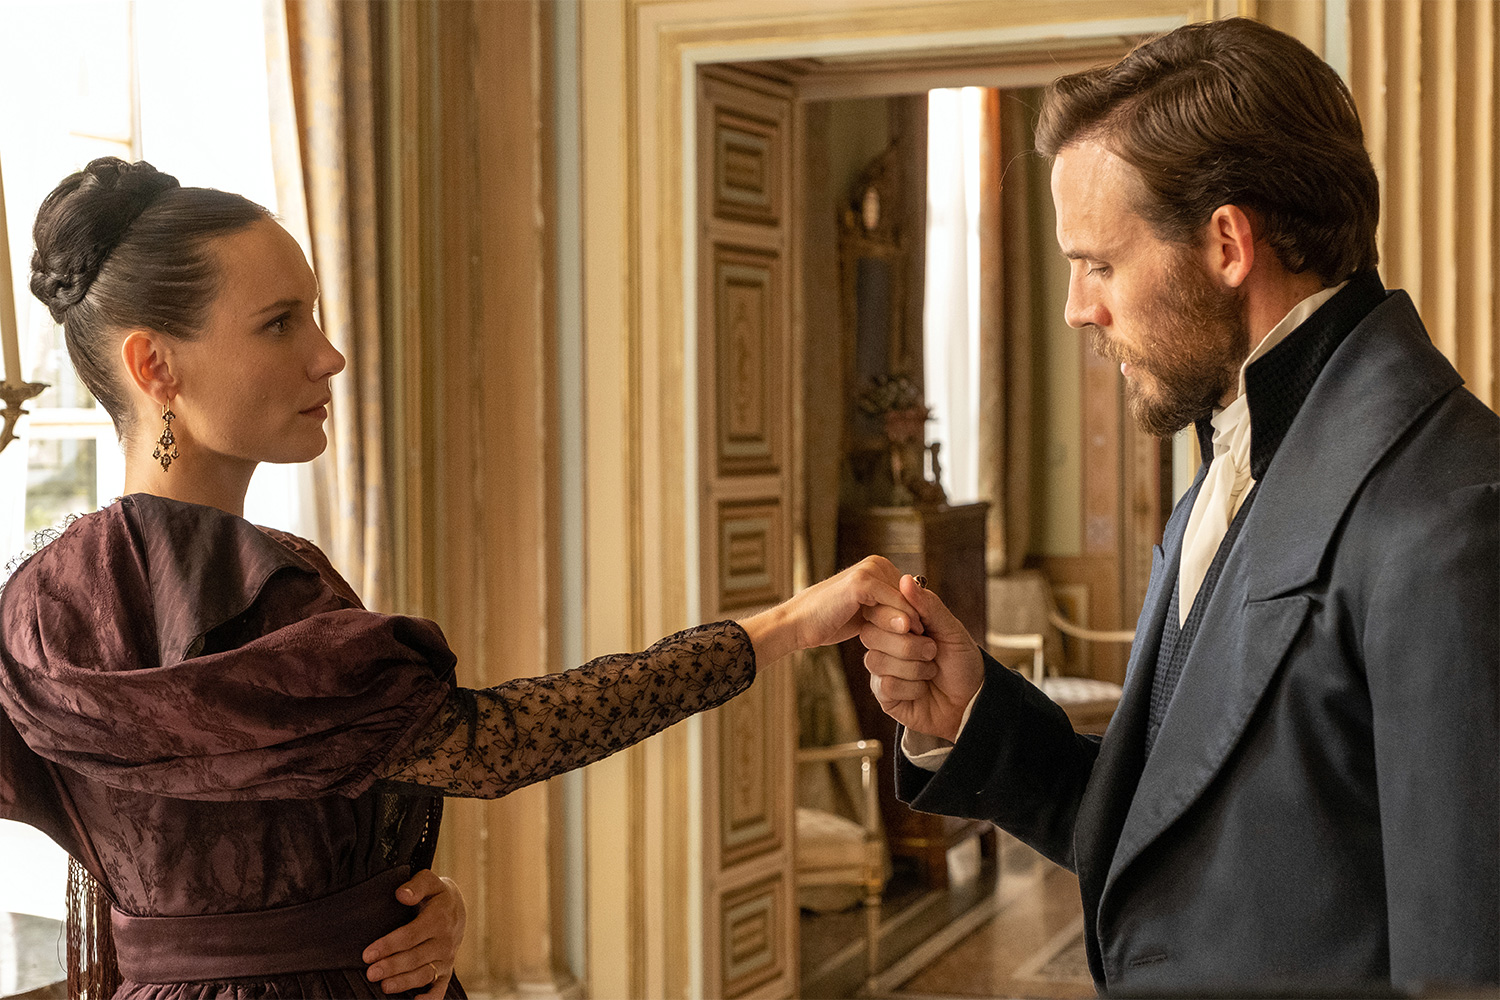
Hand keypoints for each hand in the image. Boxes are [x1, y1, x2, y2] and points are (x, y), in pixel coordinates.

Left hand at [363, 869, 465, 996]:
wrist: (457, 909)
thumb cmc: (435, 895)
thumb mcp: (429, 881)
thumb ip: (416, 885)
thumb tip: (401, 895)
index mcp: (439, 919)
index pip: (411, 935)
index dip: (389, 945)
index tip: (368, 953)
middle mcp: (445, 941)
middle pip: (416, 957)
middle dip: (392, 966)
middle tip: (371, 973)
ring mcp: (446, 959)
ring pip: (425, 974)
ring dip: (405, 982)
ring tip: (384, 987)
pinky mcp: (447, 972)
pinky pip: (440, 989)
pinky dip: (429, 999)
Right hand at [739, 555, 922, 662]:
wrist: (799, 624)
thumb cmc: (830, 621)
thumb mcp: (866, 614)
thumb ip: (887, 609)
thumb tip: (916, 617)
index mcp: (878, 567)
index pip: (912, 591)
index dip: (921, 612)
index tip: (928, 636)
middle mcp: (876, 563)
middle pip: (912, 593)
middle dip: (919, 616)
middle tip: (927, 640)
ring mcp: (868, 570)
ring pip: (906, 597)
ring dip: (914, 620)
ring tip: (921, 640)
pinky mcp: (861, 581)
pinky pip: (894, 601)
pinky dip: (903, 618)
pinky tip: (908, 634)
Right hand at [861, 574, 982, 742]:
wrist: (972, 700)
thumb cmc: (962, 662)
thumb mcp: (951, 629)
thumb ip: (928, 605)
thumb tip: (905, 579)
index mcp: (898, 625)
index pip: (877, 611)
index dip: (897, 617)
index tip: (921, 625)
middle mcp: (885, 644)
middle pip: (871, 635)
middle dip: (909, 645)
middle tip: (932, 651)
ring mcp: (882, 670)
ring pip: (877, 661)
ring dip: (913, 667)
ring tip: (931, 670)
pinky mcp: (884, 695)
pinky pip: (885, 685)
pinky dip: (911, 688)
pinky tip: (922, 689)